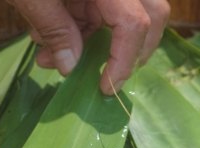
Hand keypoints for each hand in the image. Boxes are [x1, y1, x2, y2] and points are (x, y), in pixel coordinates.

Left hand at [8, 0, 169, 94]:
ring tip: (50, 55)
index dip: (124, 60)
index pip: (135, 23)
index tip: (105, 88)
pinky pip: (102, 9)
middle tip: (104, 78)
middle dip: (129, 52)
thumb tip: (71, 67)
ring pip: (125, 16)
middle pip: (151, 16)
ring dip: (93, 43)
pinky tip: (48, 39)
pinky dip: (80, 29)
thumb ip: (54, 28)